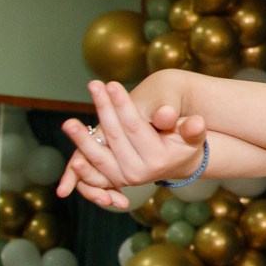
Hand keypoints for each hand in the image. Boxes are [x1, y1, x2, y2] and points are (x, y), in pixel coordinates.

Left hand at [57, 81, 205, 207]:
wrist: (179, 164)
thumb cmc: (184, 142)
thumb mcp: (193, 135)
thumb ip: (193, 129)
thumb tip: (196, 122)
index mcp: (159, 159)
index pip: (135, 128)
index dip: (122, 105)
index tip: (112, 84)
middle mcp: (141, 172)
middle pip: (116, 137)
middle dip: (103, 110)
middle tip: (93, 86)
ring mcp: (127, 179)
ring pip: (100, 156)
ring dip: (83, 139)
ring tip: (69, 122)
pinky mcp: (116, 180)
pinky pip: (95, 174)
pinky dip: (83, 165)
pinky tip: (73, 154)